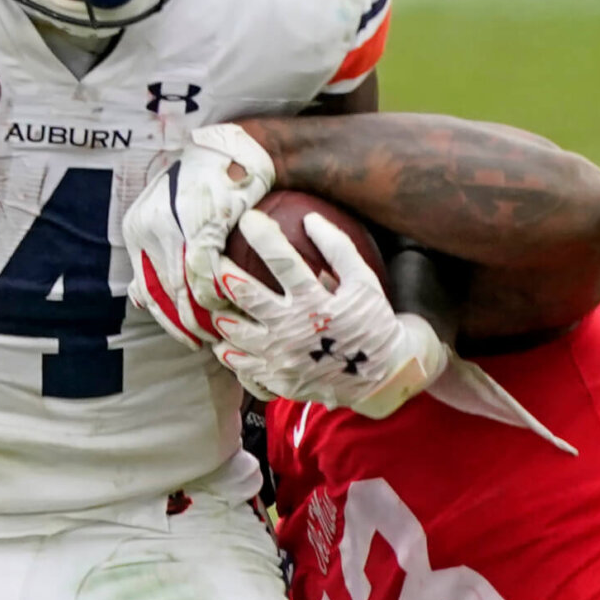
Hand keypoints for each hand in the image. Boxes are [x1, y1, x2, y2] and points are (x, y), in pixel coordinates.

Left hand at [123, 124, 273, 348]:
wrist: (239, 150)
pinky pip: (205, 274)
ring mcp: (172, 227)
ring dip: (201, 317)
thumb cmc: (210, 184)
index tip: (187, 335)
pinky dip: (217, 296)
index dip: (167, 318)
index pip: (146, 287)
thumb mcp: (172, 215)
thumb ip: (156, 255)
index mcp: (136, 228)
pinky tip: (232, 308)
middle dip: (183, 325)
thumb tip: (138, 299)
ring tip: (219, 334)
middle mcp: (146, 228)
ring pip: (183, 289)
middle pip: (163, 293)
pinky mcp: (201, 225)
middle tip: (205, 344)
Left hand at [210, 211, 446, 417]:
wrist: (384, 375)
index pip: (282, 261)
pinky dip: (229, 352)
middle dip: (225, 274)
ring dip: (221, 315)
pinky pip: (242, 365)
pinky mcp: (278, 380)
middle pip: (247, 295)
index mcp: (316, 302)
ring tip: (218, 305)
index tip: (247, 218)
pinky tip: (226, 342)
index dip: (261, 235)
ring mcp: (283, 358)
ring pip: (235, 332)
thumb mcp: (365, 282)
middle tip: (216, 262)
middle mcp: (294, 329)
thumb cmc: (372, 322)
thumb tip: (309, 219)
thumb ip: (338, 248)